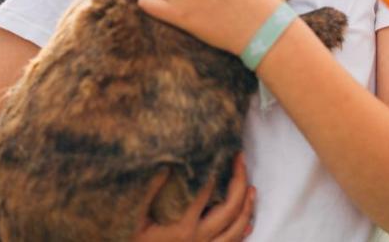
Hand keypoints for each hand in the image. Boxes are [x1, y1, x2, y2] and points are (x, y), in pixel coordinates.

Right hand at [133, 153, 254, 240]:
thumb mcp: (137, 218)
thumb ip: (151, 192)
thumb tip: (166, 166)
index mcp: (183, 227)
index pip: (208, 193)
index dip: (218, 171)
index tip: (223, 154)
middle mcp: (198, 240)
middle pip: (230, 210)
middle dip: (239, 181)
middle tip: (240, 159)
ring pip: (237, 230)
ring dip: (247, 207)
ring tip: (251, 188)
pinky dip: (242, 232)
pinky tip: (248, 222)